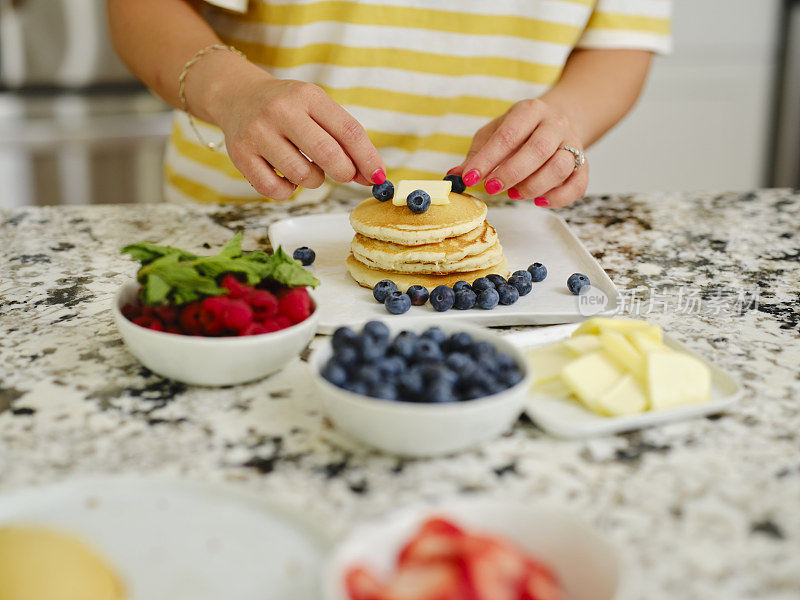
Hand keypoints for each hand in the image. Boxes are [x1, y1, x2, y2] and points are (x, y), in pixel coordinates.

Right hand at [198, 60, 385, 200]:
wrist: (237, 96)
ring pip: (304, 176)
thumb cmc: (288, 109)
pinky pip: (277, 190)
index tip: (379, 176)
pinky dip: (288, 191)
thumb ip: (344, 140)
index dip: (368, 158)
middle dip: (344, 172)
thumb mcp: (317, 109)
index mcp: (307, 96)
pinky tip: (286, 176)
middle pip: (328, 155)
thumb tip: (372, 176)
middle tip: (344, 174)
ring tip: (307, 167)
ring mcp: (258, 133)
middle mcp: (281, 111)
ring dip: (315, 180)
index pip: (348, 130)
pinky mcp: (240, 155)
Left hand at [451, 98, 587, 206]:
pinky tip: (538, 201)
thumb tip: (454, 176)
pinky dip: (558, 198)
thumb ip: (476, 155)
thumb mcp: (493, 134)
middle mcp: (555, 124)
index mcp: (530, 111)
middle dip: (512, 173)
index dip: (487, 159)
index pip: (508, 135)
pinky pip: (578, 184)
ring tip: (514, 194)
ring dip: (534, 186)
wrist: (558, 121)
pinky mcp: (583, 165)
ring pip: (560, 167)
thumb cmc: (519, 131)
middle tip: (492, 189)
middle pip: (538, 150)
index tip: (469, 178)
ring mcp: (573, 144)